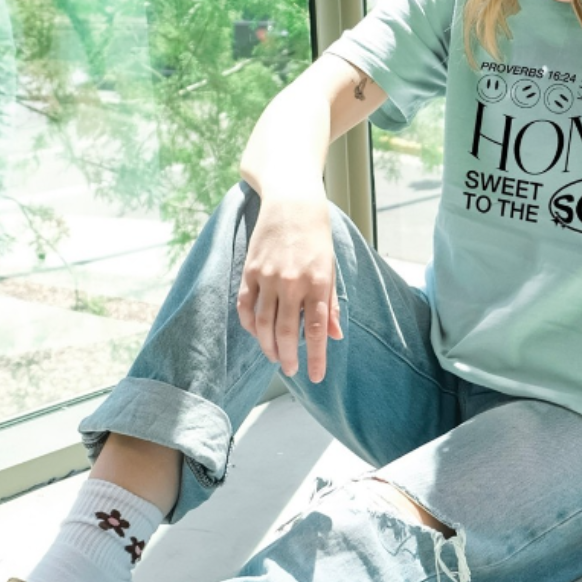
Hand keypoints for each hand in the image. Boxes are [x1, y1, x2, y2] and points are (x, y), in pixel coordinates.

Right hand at [236, 190, 342, 382]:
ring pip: (263, 323)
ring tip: (274, 357)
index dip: (316, 357)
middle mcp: (292, 282)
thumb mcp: (330, 268)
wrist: (292, 204)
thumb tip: (335, 336)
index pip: (316, 330)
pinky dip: (250, 324)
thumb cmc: (316, 237)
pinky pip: (246, 305)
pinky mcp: (250, 270)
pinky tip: (257, 333)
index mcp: (317, 283)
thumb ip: (330, 303)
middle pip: (286, 332)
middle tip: (291, 370)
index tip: (314, 377)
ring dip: (267, 345)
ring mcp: (268, 276)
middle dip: (288, 357)